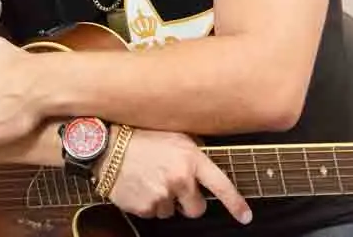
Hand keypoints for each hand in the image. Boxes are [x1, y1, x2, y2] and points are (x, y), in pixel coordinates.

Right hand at [99, 129, 251, 224]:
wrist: (107, 147)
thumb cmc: (141, 136)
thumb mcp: (175, 135)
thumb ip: (194, 151)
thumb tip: (206, 166)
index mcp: (190, 159)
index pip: (221, 186)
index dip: (235, 203)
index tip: (245, 216)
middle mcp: (179, 179)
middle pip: (197, 209)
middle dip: (189, 202)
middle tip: (175, 186)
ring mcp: (162, 195)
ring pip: (173, 212)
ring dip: (166, 200)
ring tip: (151, 179)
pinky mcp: (145, 207)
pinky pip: (155, 213)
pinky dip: (149, 203)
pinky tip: (141, 186)